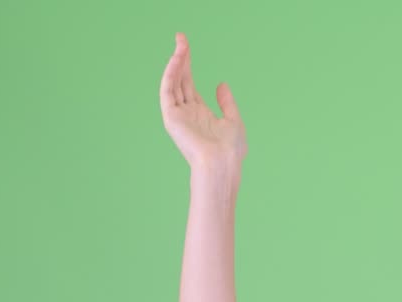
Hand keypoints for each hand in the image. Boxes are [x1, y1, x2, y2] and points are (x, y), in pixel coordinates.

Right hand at [159, 32, 246, 169]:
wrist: (222, 164)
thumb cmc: (231, 149)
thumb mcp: (233, 121)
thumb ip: (226, 102)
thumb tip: (221, 84)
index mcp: (200, 113)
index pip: (189, 83)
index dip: (188, 64)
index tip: (187, 45)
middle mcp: (186, 112)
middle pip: (180, 79)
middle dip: (181, 58)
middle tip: (181, 37)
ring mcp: (177, 114)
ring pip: (173, 82)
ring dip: (176, 61)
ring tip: (181, 43)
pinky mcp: (171, 116)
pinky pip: (167, 90)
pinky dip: (171, 73)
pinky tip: (176, 58)